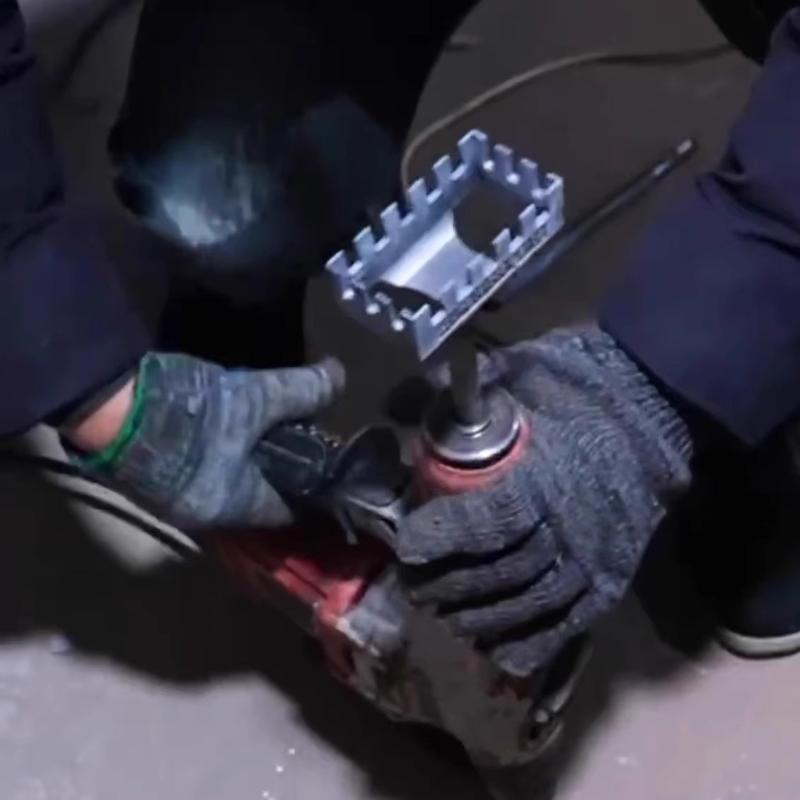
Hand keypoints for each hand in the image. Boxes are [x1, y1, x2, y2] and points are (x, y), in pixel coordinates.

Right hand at [68, 353, 343, 531]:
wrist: (106, 404)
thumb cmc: (190, 412)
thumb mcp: (255, 396)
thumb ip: (302, 390)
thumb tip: (340, 375)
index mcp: (235, 506)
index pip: (286, 510)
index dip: (310, 489)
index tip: (325, 464)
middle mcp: (205, 515)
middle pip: (256, 498)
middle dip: (277, 472)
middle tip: (297, 438)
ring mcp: (173, 502)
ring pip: (226, 485)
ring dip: (245, 462)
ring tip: (264, 428)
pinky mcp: (150, 482)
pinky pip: (199, 474)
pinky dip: (219, 457)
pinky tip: (225, 429)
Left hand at [396, 326, 692, 675]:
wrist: (658, 405)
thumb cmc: (585, 387)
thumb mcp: (525, 368)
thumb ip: (470, 385)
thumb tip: (409, 395)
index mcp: (548, 476)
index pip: (489, 521)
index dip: (444, 538)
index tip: (407, 546)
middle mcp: (571, 528)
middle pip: (502, 572)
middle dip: (449, 584)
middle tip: (414, 584)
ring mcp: (595, 559)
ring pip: (530, 605)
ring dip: (479, 618)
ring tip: (444, 615)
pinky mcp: (613, 578)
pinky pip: (569, 625)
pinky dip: (531, 645)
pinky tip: (496, 650)